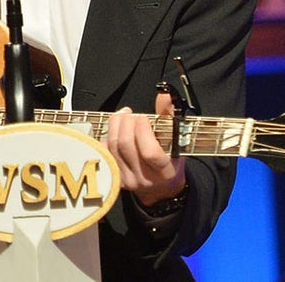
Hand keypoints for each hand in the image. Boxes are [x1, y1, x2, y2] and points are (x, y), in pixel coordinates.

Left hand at [105, 92, 186, 206]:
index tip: (144, 118)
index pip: (149, 151)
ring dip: (115, 126)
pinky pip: (106, 153)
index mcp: (165, 171)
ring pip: (113, 148)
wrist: (162, 189)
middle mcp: (145, 178)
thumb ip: (170, 116)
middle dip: (126, 123)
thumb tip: (164, 95)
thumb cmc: (172, 162)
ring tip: (124, 116)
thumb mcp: (178, 142)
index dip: (143, 130)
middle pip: (126, 145)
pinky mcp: (117, 179)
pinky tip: (116, 130)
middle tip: (132, 115)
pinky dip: (108, 138)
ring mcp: (129, 180)